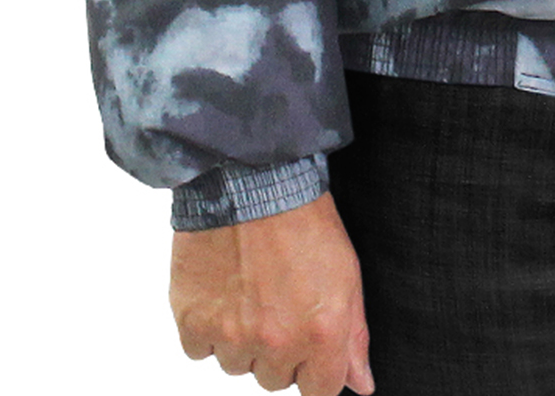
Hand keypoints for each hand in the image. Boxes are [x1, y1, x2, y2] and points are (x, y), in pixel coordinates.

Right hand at [169, 190, 374, 395]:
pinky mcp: (193, 321)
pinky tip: (222, 290)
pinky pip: (200, 350)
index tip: (310, 344)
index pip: (318, 391)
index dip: (315, 368)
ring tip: (250, 288)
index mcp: (321, 333)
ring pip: (237, 364)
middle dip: (279, 349)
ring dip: (243, 338)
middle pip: (275, 380)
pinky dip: (208, 327)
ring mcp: (232, 334)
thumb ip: (353, 337)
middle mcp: (276, 341)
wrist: (251, 180)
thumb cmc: (304, 219)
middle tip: (278, 300)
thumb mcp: (347, 273)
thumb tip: (361, 385)